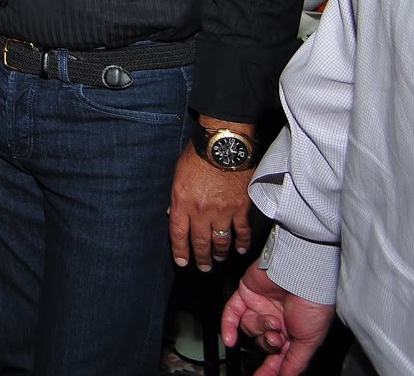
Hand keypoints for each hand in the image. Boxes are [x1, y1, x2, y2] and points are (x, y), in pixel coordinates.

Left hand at [169, 142, 251, 270]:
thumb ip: (176, 197)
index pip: (178, 233)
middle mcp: (201, 211)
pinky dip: (242, 242)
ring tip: (219, 260)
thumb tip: (171, 213)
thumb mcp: (177, 174)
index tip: (182, 262)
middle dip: (201, 258)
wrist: (223, 145)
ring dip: (220, 253)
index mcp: (182, 202)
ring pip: (221, 241)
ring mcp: (223, 211)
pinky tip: (240, 250)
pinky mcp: (241, 208)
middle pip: (200, 241)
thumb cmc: (197, 155)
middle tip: (203, 267)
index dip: (180, 250)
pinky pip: (242, 231)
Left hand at [222, 262, 334, 375]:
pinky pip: (231, 312)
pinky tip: (229, 339)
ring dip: (259, 328)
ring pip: (249, 327)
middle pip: (261, 341)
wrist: (303, 275)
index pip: (277, 354)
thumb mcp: (309, 341)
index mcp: (293, 330)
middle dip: (268, 343)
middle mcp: (276, 318)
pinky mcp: (246, 293)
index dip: (270, 368)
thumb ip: (294, 362)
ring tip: (273, 321)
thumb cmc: (314, 302)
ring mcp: (260, 305)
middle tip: (277, 338)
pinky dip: (228, 326)